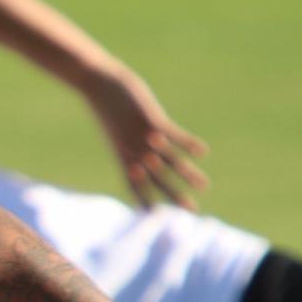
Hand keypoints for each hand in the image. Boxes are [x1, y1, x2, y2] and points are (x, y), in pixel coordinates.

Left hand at [84, 65, 209, 210]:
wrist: (97, 85)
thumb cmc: (104, 104)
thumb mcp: (112, 126)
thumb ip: (123, 137)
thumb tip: (127, 143)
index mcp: (121, 155)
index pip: (132, 185)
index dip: (143, 200)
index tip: (155, 216)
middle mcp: (132, 151)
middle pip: (156, 179)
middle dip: (174, 195)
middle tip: (191, 211)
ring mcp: (141, 136)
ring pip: (168, 160)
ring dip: (187, 174)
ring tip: (204, 186)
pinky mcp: (150, 120)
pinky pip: (173, 135)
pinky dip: (188, 143)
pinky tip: (203, 152)